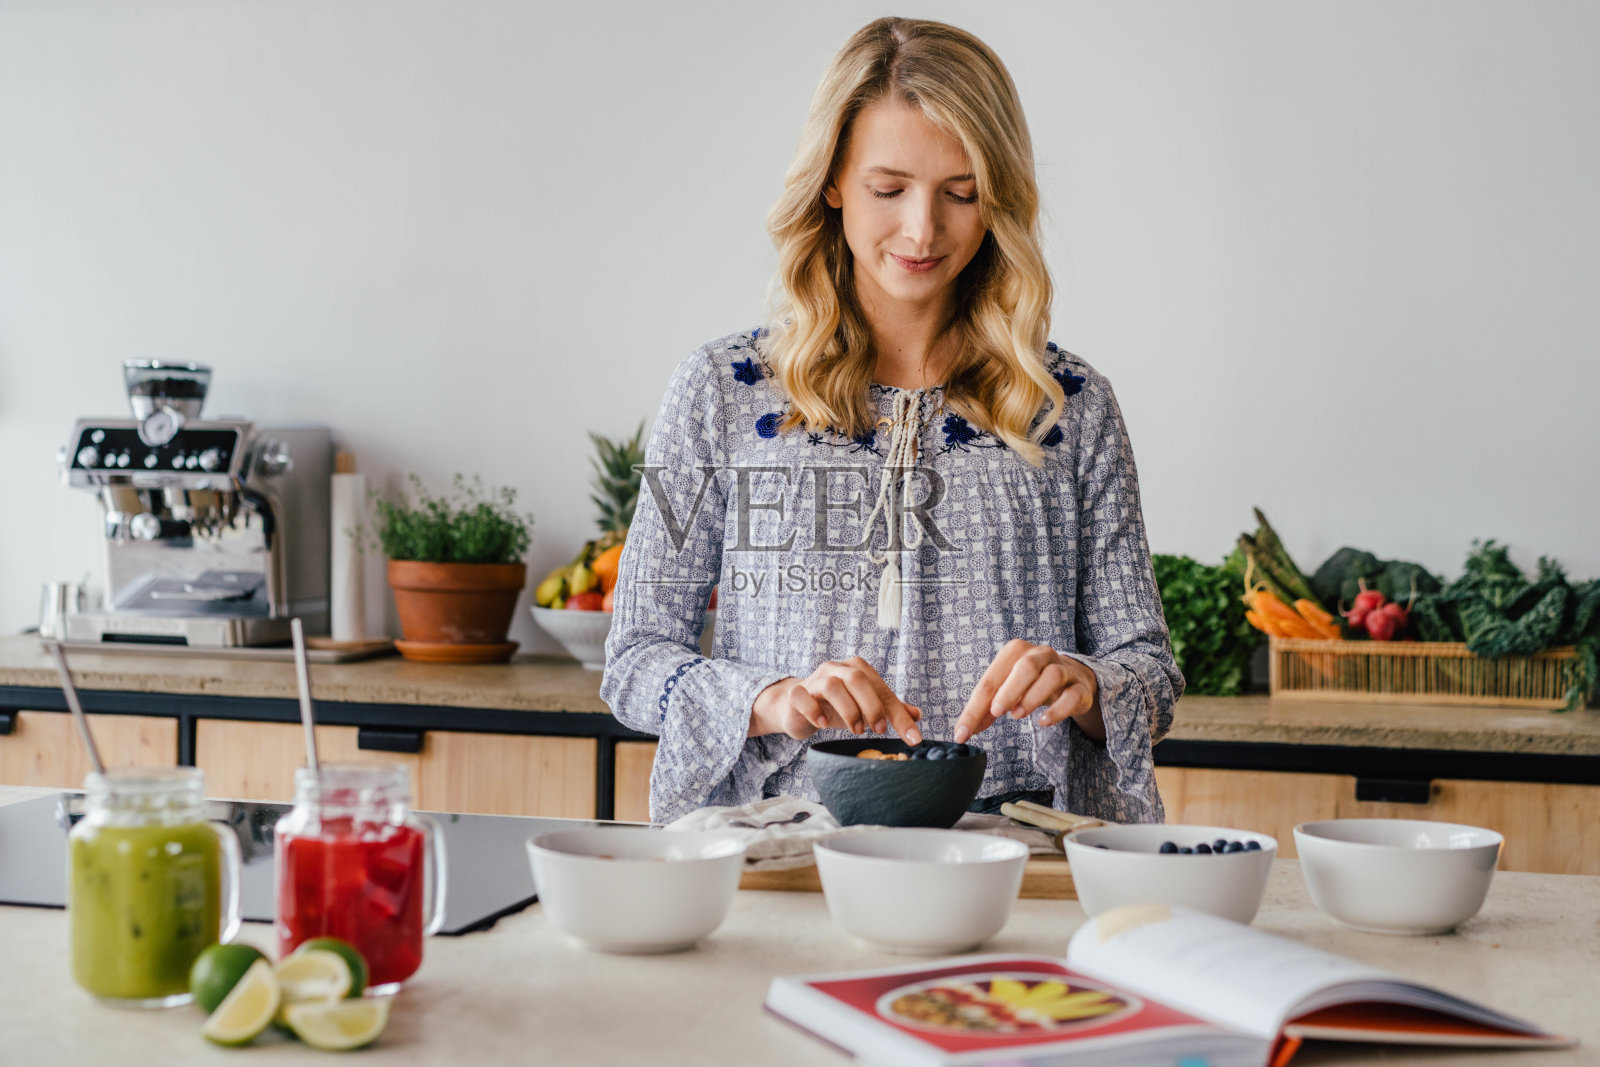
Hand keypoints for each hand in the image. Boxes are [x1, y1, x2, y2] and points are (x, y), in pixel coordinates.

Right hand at [750, 658, 922, 744]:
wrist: (795, 707)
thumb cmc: (834, 706)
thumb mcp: (863, 707)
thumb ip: (889, 709)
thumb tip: (917, 715)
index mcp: (856, 669)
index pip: (881, 689)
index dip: (898, 713)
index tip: (912, 737)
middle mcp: (836, 668)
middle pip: (857, 679)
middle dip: (872, 706)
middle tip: (879, 729)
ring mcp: (814, 679)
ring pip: (832, 686)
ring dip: (848, 710)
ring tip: (856, 729)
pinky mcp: (796, 694)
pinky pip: (803, 697)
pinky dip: (815, 711)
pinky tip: (824, 725)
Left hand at [954, 639, 1102, 742]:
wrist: (1072, 678)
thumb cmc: (1031, 683)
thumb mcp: (1006, 689)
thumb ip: (987, 707)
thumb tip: (964, 730)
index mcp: (1015, 652)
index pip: (991, 679)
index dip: (975, 707)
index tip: (962, 732)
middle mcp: (1041, 655)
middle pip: (1025, 667)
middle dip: (1008, 690)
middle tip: (996, 712)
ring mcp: (1063, 669)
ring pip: (1051, 676)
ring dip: (1032, 697)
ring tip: (1018, 715)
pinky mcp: (1079, 687)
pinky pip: (1071, 696)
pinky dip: (1057, 710)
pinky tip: (1043, 721)